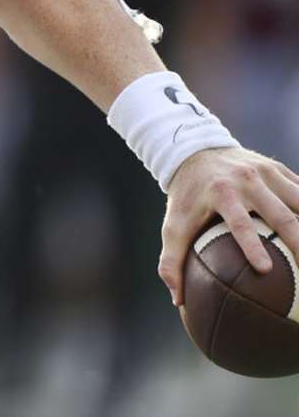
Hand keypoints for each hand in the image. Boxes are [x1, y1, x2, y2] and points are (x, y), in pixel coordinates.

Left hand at [159, 147, 298, 305]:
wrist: (195, 151)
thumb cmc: (185, 197)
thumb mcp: (173, 225)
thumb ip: (171, 261)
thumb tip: (177, 301)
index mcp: (221, 193)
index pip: (240, 224)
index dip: (253, 246)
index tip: (265, 271)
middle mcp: (247, 180)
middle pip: (281, 215)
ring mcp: (267, 173)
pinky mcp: (280, 170)